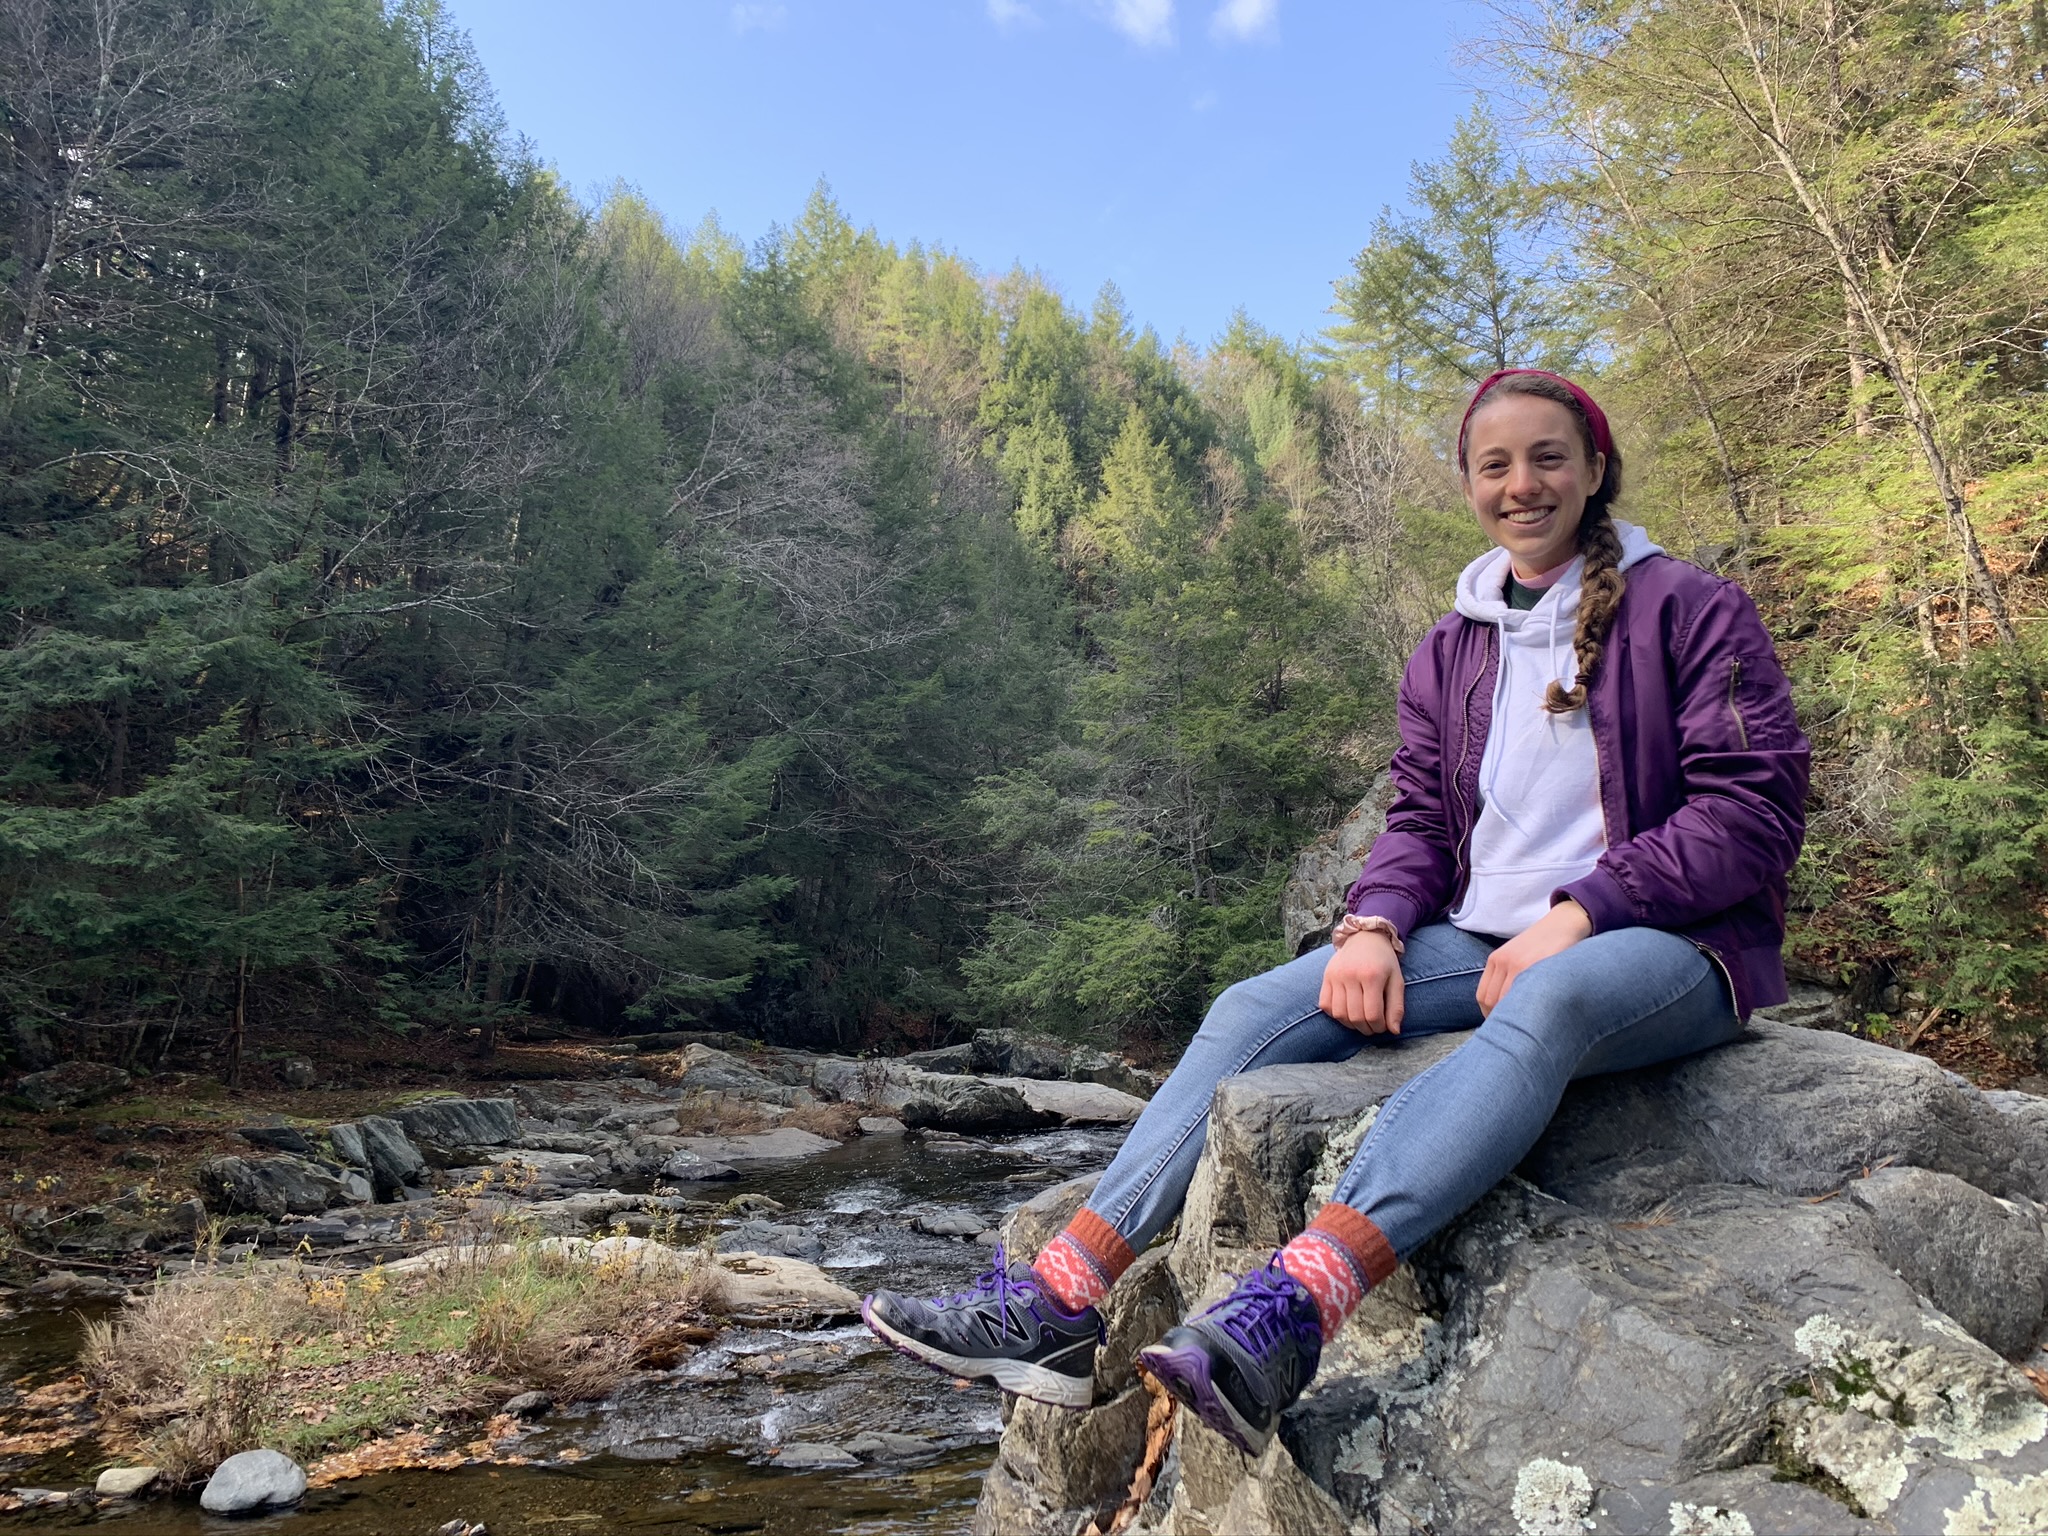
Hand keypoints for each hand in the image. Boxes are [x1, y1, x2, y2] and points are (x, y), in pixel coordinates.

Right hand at [1319, 932, 1404, 1035]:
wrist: (1366, 937)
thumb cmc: (1384, 961)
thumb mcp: (1397, 980)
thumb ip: (1397, 1006)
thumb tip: (1394, 1031)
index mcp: (1372, 975)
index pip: (1373, 1014)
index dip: (1379, 1027)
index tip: (1383, 1027)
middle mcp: (1351, 975)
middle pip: (1355, 1016)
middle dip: (1366, 1028)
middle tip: (1372, 1027)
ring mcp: (1335, 975)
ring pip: (1338, 1013)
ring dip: (1350, 1024)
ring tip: (1360, 1021)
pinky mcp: (1326, 976)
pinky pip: (1325, 1004)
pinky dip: (1335, 1014)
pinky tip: (1346, 1012)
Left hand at [1477, 899, 1592, 1016]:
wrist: (1564, 923)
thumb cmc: (1543, 943)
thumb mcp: (1518, 955)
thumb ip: (1508, 975)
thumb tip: (1505, 1007)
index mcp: (1496, 960)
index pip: (1483, 996)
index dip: (1490, 1014)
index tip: (1501, 1023)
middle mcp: (1502, 962)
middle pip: (1490, 1001)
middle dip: (1500, 1018)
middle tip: (1514, 1029)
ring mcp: (1517, 964)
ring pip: (1504, 1001)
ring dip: (1513, 1016)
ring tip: (1525, 1024)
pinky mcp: (1533, 966)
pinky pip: (1522, 994)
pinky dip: (1525, 1008)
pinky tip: (1534, 1013)